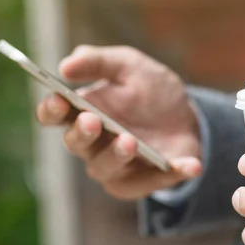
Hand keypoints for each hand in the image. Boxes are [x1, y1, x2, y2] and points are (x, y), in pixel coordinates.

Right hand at [36, 45, 201, 199]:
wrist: (187, 116)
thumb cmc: (150, 91)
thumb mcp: (129, 66)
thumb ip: (98, 62)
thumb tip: (66, 65)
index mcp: (82, 112)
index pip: (55, 115)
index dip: (52, 110)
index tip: (59, 99)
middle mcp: (92, 144)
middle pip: (76, 144)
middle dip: (82, 134)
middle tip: (93, 120)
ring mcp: (115, 167)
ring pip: (105, 168)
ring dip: (116, 155)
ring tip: (129, 140)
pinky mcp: (142, 182)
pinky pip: (153, 182)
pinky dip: (173, 173)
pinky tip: (192, 165)